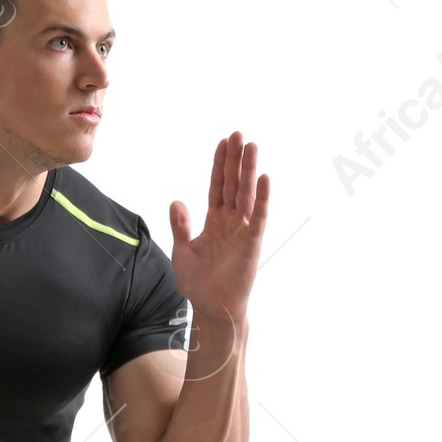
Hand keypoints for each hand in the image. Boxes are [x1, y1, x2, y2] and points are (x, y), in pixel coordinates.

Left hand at [169, 131, 269, 327]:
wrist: (211, 308)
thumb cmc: (199, 283)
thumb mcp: (183, 251)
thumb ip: (181, 226)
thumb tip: (177, 201)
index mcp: (214, 221)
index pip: (217, 187)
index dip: (219, 165)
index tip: (223, 142)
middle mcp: (230, 222)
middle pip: (233, 184)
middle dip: (235, 160)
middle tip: (239, 134)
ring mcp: (242, 230)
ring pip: (246, 194)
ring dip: (249, 170)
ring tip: (252, 146)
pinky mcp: (252, 243)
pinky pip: (258, 217)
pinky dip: (261, 198)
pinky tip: (264, 178)